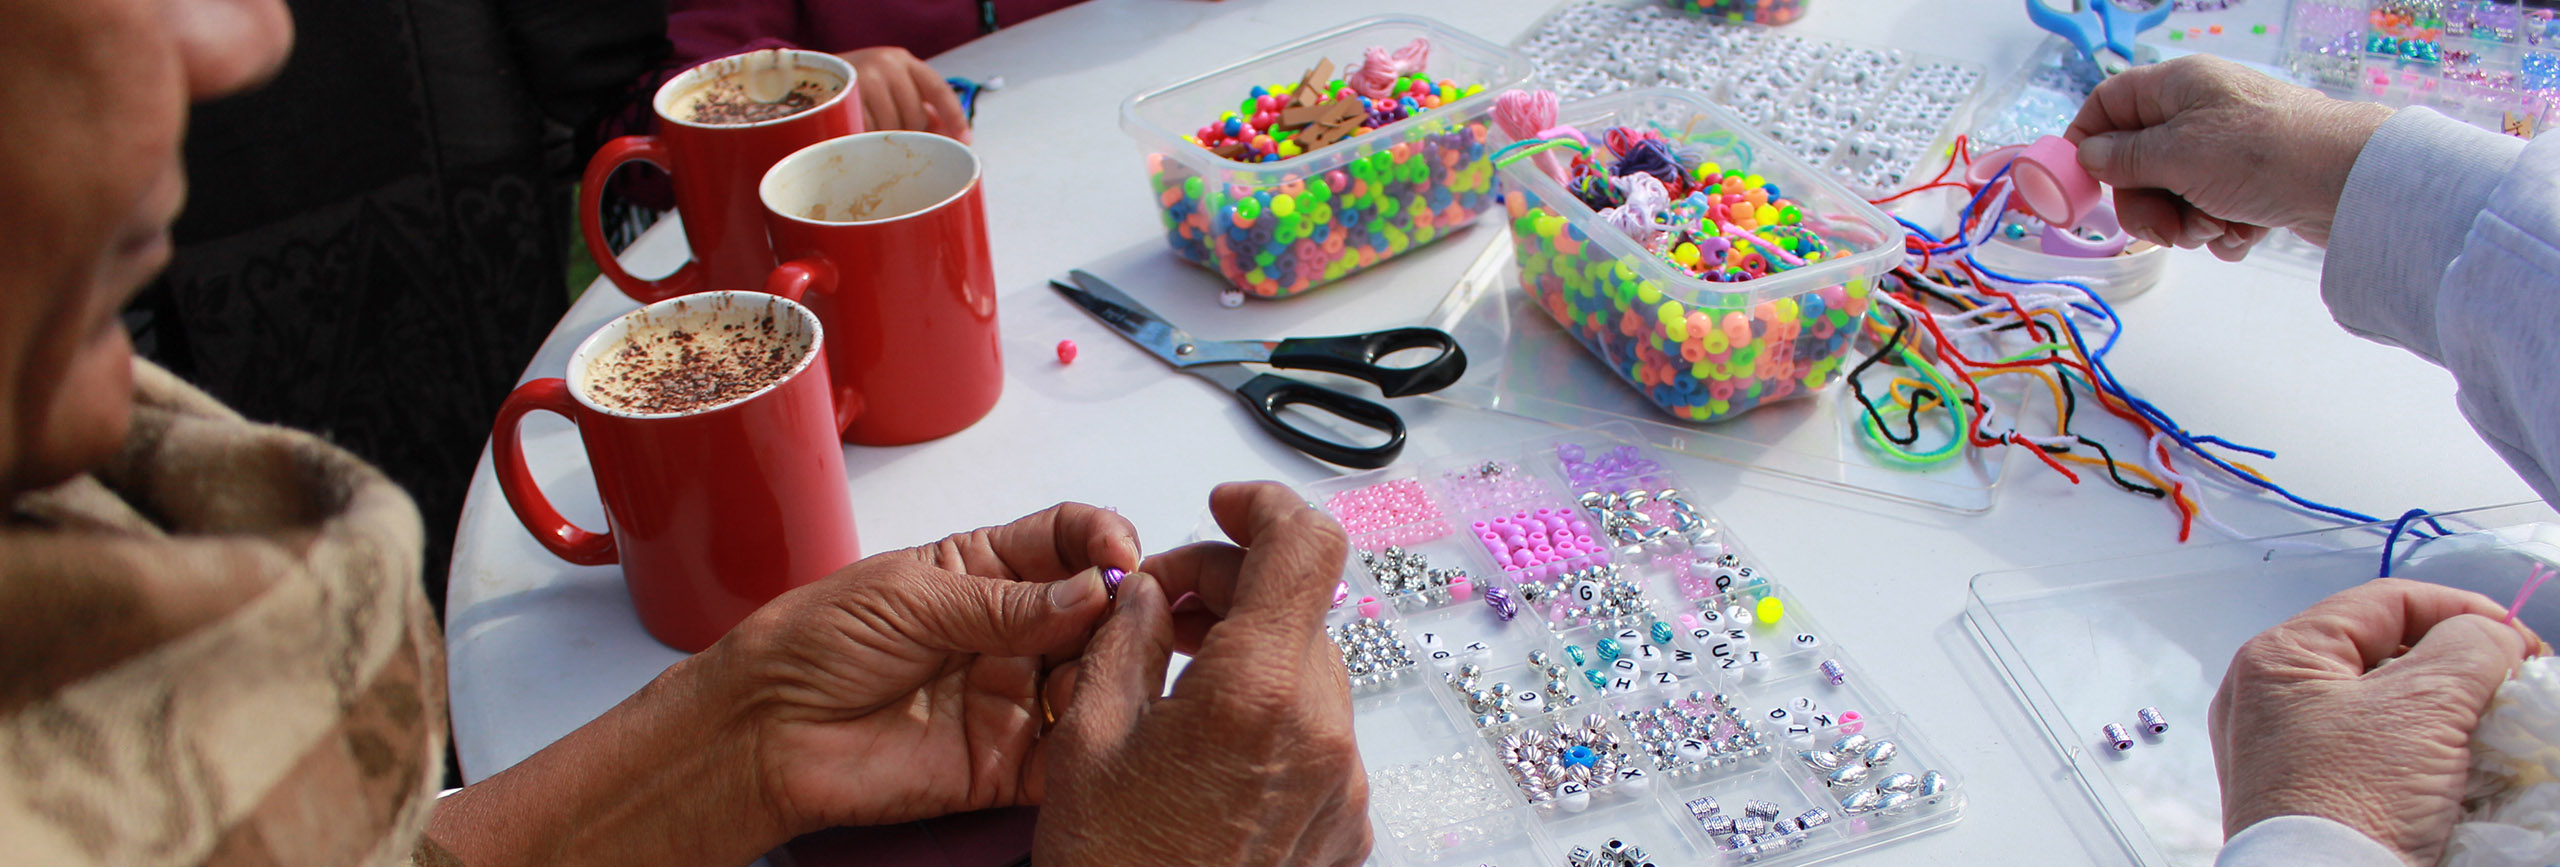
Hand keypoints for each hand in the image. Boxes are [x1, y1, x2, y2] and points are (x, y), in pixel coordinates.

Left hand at [706, 502, 1139, 833]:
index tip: (1120, 554)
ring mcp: (1014, 696)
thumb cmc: (812, 646)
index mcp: (985, 571)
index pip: (1068, 540)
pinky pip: (1071, 756)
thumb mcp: (909, 597)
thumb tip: (1092, 590)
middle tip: (1133, 614)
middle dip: (1126, 609)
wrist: (763, 733)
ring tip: (1100, 671)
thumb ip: (1004, 602)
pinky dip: (1095, 742)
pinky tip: (1091, 724)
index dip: (1103, 540)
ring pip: (1097, 679)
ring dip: (1113, 673)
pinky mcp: (1010, 764)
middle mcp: (1011, 632)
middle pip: (1099, 611)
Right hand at [840, 46, 970, 141]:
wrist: (810, 75)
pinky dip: (867, 141)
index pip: (939, 90)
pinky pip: (868, 132)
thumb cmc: (858, 86)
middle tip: (894, 139)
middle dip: (910, 135)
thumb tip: (949, 136)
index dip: (955, 118)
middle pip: (915, 117)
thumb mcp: (891, 85)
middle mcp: (887, 64)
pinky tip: (861, 138)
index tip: (965, 141)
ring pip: (892, 128)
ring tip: (873, 137)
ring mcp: (866, 79)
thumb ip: (919, 105)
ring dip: (886, 141)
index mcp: (905, 61)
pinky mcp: (847, 98)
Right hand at [1035, 481, 1372, 866]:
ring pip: (1310, 671)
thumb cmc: (1111, 865)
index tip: (1225, 506)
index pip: (1305, 546)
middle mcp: (1322, 733)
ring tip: (1176, 684)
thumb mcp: (1090, 733)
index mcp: (1259, 693)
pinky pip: (1318, 735)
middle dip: (1233, 588)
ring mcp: (1345, 784)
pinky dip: (1271, 716)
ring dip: (1252, 653)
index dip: (1265, 506)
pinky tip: (1206, 748)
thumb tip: (1153, 586)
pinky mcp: (1347, 825)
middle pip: (1300, 610)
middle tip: (1160, 610)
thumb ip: (1129, 635)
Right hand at [2065, 54, 2393, 257]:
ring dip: (2186, 220)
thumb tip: (2089, 155)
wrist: (2350, 182)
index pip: (2110, 102)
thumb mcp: (2175, 153)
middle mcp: (2203, 113)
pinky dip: (2222, 228)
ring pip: (2176, 193)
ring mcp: (2229, 150)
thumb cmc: (2262, 153)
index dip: (2089, 141)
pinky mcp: (2256, 184)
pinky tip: (2246, 229)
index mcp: (2179, 86)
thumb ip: (2123, 157)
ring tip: (2218, 225)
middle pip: (2140, 160)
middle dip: (2147, 203)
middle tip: (2165, 228)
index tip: (2082, 183)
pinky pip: (2213, 211)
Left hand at [2210, 578, 2547, 864]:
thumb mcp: (2426, 705)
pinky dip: (2414, 749)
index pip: (2384, 601)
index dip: (2462, 610)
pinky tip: (2450, 765)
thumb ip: (2469, 648)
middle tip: (2509, 685)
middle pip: (2380, 651)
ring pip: (2376, 703)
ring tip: (2485, 726)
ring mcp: (2278, 746)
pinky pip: (2365, 750)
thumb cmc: (2358, 798)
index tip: (2518, 640)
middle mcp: (2266, 695)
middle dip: (2453, 663)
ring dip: (2438, 708)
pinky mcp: (2300, 791)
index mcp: (2279, 655)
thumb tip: (2492, 635)